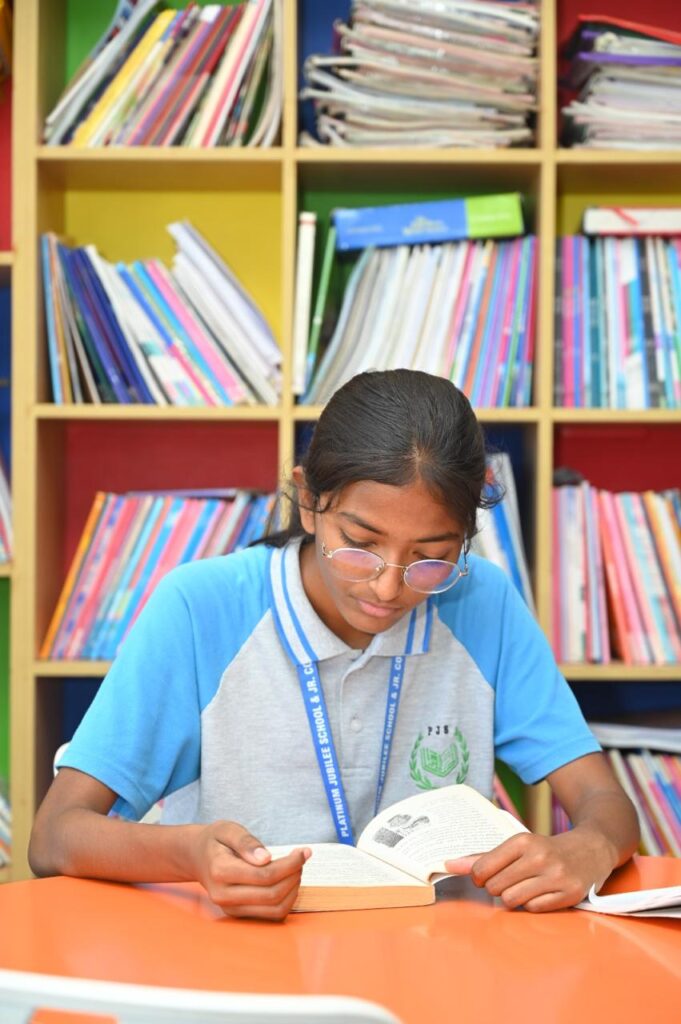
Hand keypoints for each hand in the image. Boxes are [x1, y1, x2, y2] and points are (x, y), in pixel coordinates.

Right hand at [190, 820, 310, 920]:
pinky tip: (288, 883)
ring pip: (274, 909)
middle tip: (301, 858)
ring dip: (293, 891)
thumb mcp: (228, 829)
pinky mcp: (237, 914)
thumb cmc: (215, 840)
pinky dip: (286, 901)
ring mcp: (230, 908)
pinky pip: (270, 915)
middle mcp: (223, 895)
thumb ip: (246, 842)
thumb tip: (266, 858)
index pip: (264, 875)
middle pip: (272, 895)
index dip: (290, 864)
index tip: (303, 851)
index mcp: (220, 871)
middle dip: (294, 876)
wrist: (198, 857)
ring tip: (296, 870)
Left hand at [445, 829, 614, 912]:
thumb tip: (449, 865)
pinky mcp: (569, 895)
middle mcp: (540, 858)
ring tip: (523, 887)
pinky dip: (532, 904)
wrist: (592, 848)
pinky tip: (540, 892)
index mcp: (524, 841)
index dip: (478, 876)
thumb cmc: (546, 848)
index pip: (483, 868)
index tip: (484, 875)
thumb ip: (484, 857)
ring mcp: (556, 877)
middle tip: (508, 880)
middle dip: (496, 887)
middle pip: (496, 887)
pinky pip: (534, 909)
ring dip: (512, 898)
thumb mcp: (518, 845)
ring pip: (513, 901)